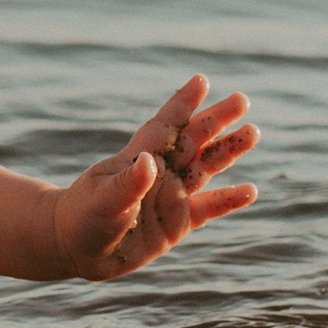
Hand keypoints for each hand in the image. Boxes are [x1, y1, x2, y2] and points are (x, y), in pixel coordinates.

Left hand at [51, 75, 258, 280]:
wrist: (74, 247)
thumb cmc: (82, 216)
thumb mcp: (102, 199)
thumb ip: (127, 183)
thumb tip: (150, 161)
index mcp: (138, 158)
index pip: (166, 125)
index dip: (183, 103)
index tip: (201, 80)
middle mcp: (159, 173)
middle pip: (194, 140)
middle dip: (217, 120)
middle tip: (243, 99)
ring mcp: (171, 197)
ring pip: (207, 167)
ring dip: (229, 151)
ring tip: (253, 131)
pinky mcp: (177, 224)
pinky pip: (209, 209)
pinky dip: (229, 200)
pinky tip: (252, 190)